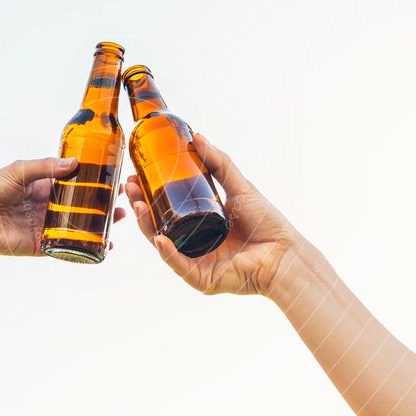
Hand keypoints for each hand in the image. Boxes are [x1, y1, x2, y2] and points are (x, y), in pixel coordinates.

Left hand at [0, 157, 125, 256]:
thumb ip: (46, 167)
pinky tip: (105, 244)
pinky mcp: (44, 245)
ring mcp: (48, 226)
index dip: (93, 179)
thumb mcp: (19, 170)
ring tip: (120, 217)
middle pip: (82, 204)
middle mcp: (48, 206)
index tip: (113, 175)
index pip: (74, 182)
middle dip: (103, 202)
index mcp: (43, 186)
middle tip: (123, 198)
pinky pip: (69, 247)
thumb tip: (75, 162)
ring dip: (101, 223)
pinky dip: (88, 247)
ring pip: (80, 225)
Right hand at [125, 134, 306, 295]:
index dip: (149, 194)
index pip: (166, 210)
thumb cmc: (266, 224)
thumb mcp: (238, 186)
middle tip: (130, 188)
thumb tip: (197, 136)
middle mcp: (193, 244)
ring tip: (138, 205)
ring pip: (163, 246)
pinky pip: (179, 266)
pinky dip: (168, 253)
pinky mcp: (201, 279)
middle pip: (158, 226)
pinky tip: (160, 238)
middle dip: (141, 207)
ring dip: (147, 226)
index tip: (136, 176)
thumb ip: (218, 163)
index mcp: (198, 225)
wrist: (285, 252)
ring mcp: (195, 263)